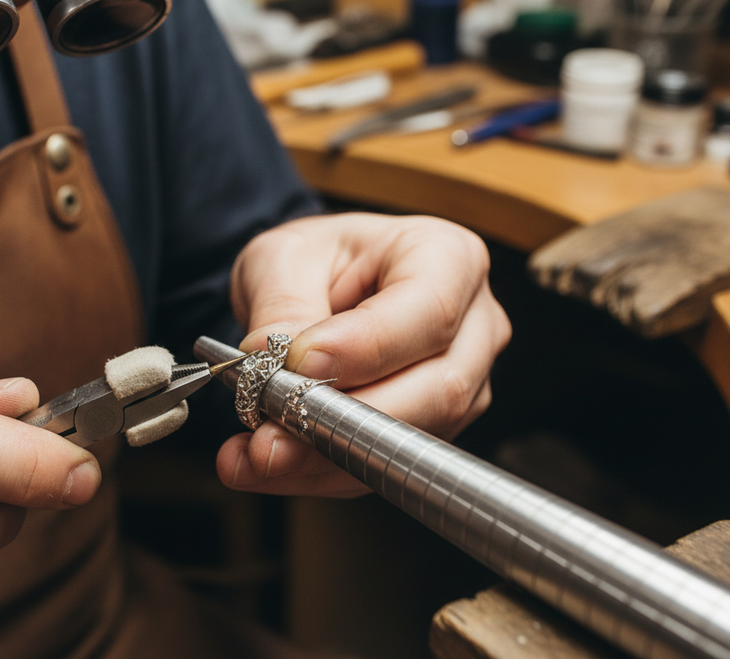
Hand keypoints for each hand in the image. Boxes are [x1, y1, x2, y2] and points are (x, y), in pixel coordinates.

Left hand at [216, 213, 510, 497]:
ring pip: (412, 441)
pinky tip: (271, 464)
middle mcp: (474, 325)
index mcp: (448, 258)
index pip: (428, 313)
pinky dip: (321, 471)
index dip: (366, 348)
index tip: (298, 364)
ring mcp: (464, 384)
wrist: (316, 287)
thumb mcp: (283, 258)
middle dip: (345, 421)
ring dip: (326, 456)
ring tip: (255, 454)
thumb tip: (269, 357)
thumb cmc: (314, 261)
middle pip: (436, 390)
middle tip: (266, 433)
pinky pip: (384, 465)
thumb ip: (281, 305)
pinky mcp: (435, 431)